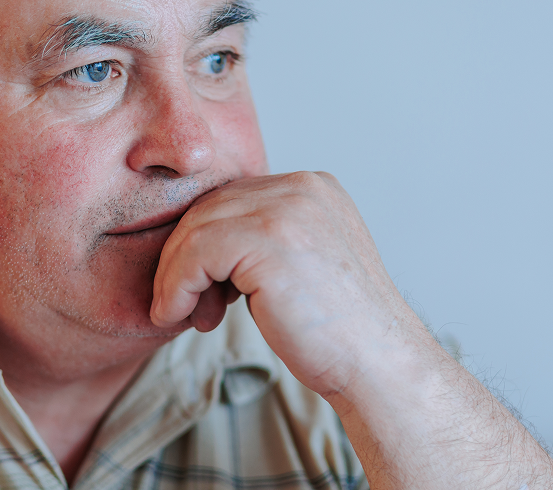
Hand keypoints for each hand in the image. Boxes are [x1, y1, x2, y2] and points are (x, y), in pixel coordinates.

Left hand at [150, 171, 403, 395]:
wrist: (378, 366)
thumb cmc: (338, 332)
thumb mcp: (300, 265)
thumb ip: (263, 241)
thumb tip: (200, 246)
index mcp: (313, 187)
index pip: (233, 198)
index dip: (203, 243)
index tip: (198, 289)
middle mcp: (302, 186)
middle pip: (210, 208)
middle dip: (185, 258)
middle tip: (183, 305)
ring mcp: (287, 208)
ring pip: (196, 229)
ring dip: (174, 276)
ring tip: (180, 315)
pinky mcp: (267, 238)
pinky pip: (194, 253)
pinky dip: (174, 286)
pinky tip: (177, 315)